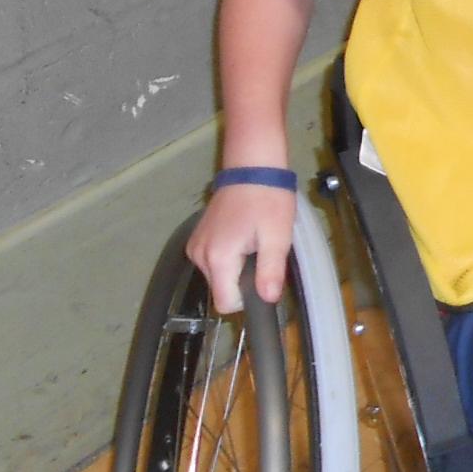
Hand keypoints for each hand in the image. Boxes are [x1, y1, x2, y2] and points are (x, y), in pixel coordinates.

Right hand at [185, 180, 295, 311]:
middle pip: (221, 290)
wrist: (252, 168)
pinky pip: (213, 262)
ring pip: (218, 277)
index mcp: (217, 258)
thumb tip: (268, 300)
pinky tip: (242, 238)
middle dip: (243, 280)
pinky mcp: (197, 239)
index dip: (247, 298)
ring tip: (253, 243)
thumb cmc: (268, 200)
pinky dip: (228, 258)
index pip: (226, 303)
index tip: (262, 280)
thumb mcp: (277, 237)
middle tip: (262, 254)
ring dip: (236, 268)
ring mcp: (195, 246)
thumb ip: (271, 271)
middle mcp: (199, 255)